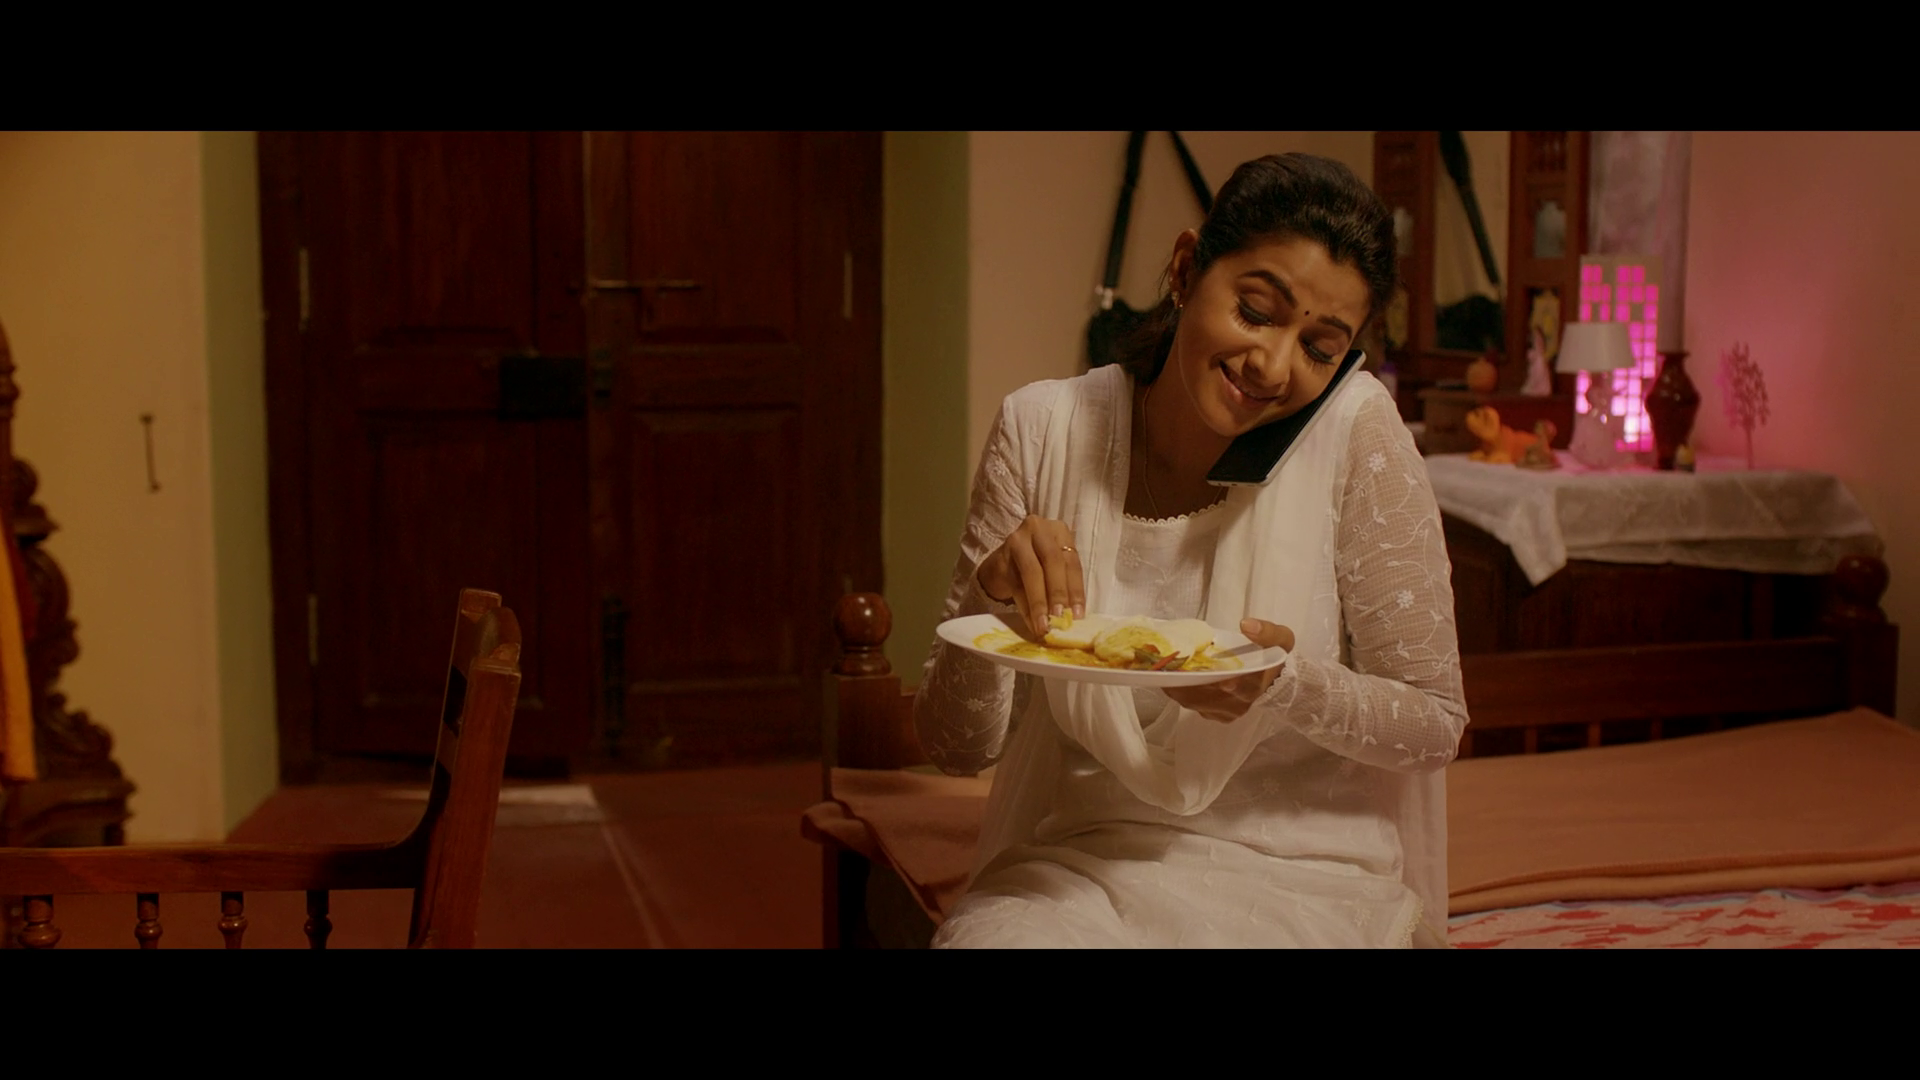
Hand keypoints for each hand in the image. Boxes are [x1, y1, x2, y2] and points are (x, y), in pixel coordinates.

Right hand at [977, 516, 1084, 638]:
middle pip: (1052, 561)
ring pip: (1032, 572)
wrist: (1004, 563)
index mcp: (1059, 531)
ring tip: (1044, 626)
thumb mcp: (1055, 568)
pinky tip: (1031, 622)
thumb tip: (1074, 617)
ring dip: (1039, 603)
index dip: (1076, 589)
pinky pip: (1015, 585)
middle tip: (1059, 619)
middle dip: (1057, 593)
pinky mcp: (1001, 557)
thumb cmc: (1038, 565)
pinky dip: (1025, 607)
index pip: (1071, 561)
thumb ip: (1065, 584)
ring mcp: (1017, 541)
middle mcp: (1039, 529)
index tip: (1077, 615)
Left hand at [1165, 618, 1295, 722]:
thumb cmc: (1273, 656)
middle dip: (1186, 682)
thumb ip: (1268, 632)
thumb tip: (1246, 624)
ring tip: (1162, 670)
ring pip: (1195, 702)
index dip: (1219, 681)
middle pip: (1207, 696)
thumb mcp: (1281, 639)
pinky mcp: (1216, 715)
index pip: (1237, 687)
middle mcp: (1239, 703)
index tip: (1204, 674)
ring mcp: (1225, 712)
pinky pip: (1192, 706)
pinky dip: (1179, 692)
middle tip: (1168, 666)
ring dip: (1177, 687)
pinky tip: (1168, 678)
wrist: (1275, 680)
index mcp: (1255, 685)